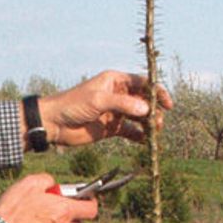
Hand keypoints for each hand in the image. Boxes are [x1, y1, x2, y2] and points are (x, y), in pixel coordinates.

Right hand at [0, 174, 97, 222]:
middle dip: (74, 217)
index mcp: (64, 211)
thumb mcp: (30, 182)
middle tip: (61, 208)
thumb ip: (47, 180)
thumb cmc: (14, 207)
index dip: (90, 202)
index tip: (84, 198)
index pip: (91, 210)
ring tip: (46, 218)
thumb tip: (52, 184)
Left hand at [35, 70, 172, 146]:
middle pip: (144, 101)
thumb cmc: (73, 104)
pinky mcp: (111, 128)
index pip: (143, 83)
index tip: (167, 104)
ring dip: (148, 124)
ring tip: (153, 132)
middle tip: (158, 123)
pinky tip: (145, 141)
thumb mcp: (98, 100)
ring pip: (139, 117)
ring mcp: (116, 112)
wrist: (55, 123)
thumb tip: (146, 108)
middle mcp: (118, 95)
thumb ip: (123, 104)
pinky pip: (130, 132)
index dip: (157, 92)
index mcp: (116, 81)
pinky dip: (139, 136)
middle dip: (154, 110)